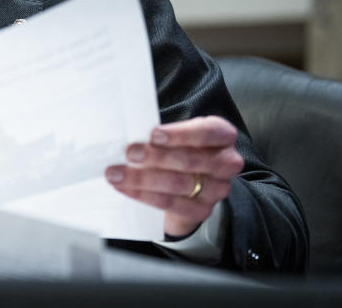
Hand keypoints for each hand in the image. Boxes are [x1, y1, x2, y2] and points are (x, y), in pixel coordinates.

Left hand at [105, 116, 243, 236]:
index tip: (153, 135)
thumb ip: (160, 134)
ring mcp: (217, 189)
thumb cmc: (178, 150)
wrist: (187, 187)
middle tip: (129, 153)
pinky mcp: (202, 210)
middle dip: (155, 156)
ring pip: (178, 183)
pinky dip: (144, 195)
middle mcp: (225, 162)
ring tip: (116, 173)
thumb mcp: (176, 136)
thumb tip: (129, 133)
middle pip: (190, 160)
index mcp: (221, 135)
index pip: (208, 132)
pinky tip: (125, 188)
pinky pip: (171, 203)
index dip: (180, 134)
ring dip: (142, 178)